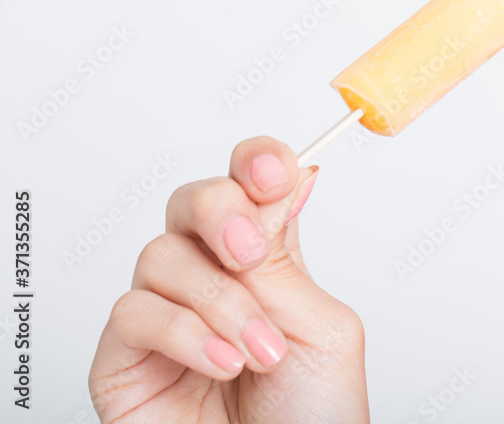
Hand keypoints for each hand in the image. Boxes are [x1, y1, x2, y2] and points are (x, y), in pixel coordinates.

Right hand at [89, 137, 369, 422]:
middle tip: (249, 251)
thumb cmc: (315, 419)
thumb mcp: (321, 328)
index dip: (255, 162)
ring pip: (162, 255)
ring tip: (256, 352)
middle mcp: (213, 280)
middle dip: (221, 211)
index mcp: (267, 265)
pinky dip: (185, 333)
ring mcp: (167, 316)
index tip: (274, 169)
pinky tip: (222, 365)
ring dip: (219, 302)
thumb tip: (289, 178)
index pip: (248, 188)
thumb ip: (287, 258)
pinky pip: (134, 311)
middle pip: (191, 202)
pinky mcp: (126, 358)